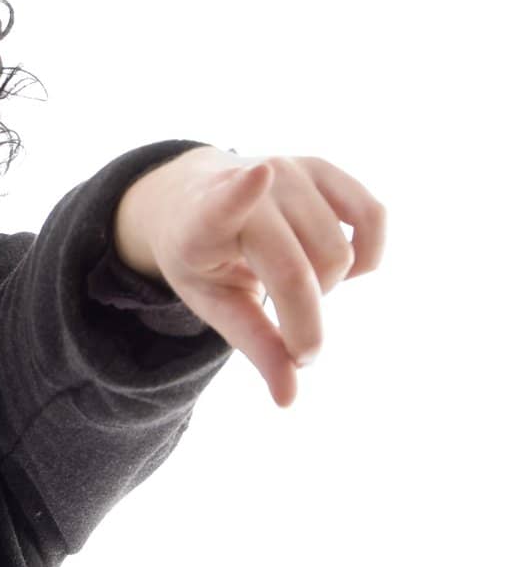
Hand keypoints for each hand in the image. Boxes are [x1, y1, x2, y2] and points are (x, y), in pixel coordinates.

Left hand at [143, 148, 386, 407]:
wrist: (193, 202)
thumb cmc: (204, 261)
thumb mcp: (215, 304)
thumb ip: (255, 345)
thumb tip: (289, 399)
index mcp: (203, 220)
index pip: (223, 205)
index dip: (241, 192)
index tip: (258, 174)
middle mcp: (248, 184)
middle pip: (305, 270)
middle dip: (304, 316)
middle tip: (276, 308)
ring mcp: (288, 170)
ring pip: (342, 254)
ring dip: (328, 284)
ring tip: (293, 277)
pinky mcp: (322, 167)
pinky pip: (374, 217)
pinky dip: (367, 255)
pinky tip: (338, 265)